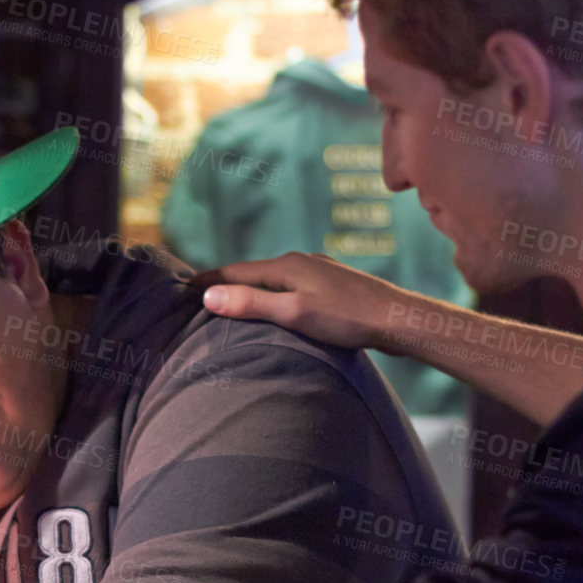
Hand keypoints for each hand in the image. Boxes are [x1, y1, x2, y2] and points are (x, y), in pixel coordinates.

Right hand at [194, 252, 405, 350]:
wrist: (399, 320)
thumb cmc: (347, 318)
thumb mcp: (294, 314)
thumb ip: (252, 304)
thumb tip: (210, 296)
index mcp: (287, 266)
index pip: (236, 271)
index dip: (209, 281)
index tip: (183, 288)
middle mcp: (301, 262)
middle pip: (254, 273)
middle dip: (228, 283)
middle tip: (201, 297)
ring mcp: (319, 272)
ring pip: (275, 280)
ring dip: (253, 290)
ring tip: (235, 303)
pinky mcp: (334, 286)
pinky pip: (293, 287)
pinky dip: (275, 295)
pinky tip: (280, 307)